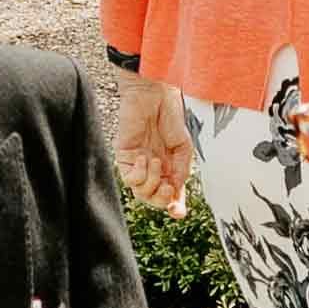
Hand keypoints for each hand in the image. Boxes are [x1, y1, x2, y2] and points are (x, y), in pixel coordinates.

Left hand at [115, 87, 188, 216]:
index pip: (171, 195)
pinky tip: (143, 157)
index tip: (179, 213)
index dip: (175, 207)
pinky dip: (138, 173)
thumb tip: (176, 190)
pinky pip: (129, 179)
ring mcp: (138, 164)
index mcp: (170, 168)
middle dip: (162, 199)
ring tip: (156, 160)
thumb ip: (182, 169)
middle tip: (169, 187)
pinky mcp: (124, 156)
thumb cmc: (170, 116)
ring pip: (140, 193)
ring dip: (151, 182)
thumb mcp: (184, 146)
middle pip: (154, 199)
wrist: (155, 94)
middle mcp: (153, 169)